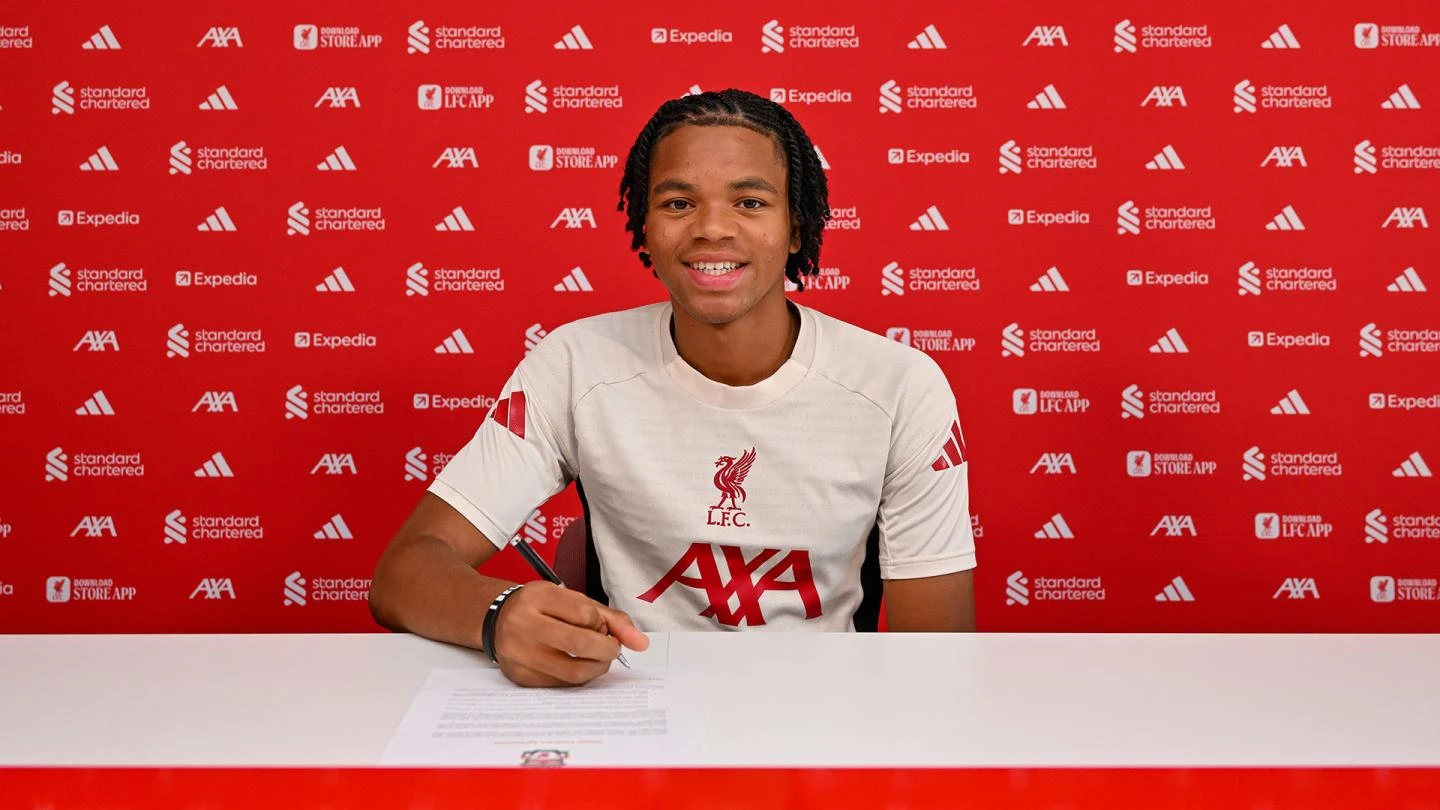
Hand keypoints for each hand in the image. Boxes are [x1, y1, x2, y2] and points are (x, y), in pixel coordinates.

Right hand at [491, 581, 649, 686]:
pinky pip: (560, 685)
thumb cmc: (541, 608)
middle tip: (612, 649)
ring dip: (596, 668)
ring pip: (572, 671)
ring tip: (598, 658)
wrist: (497, 620)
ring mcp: (518, 653)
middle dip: (607, 650)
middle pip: (579, 644)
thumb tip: (641, 643)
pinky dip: (578, 678)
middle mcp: (523, 624)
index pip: (585, 614)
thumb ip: (610, 618)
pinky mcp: (519, 676)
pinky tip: (578, 665)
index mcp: (537, 597)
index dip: (603, 624)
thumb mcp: (571, 600)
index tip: (604, 627)